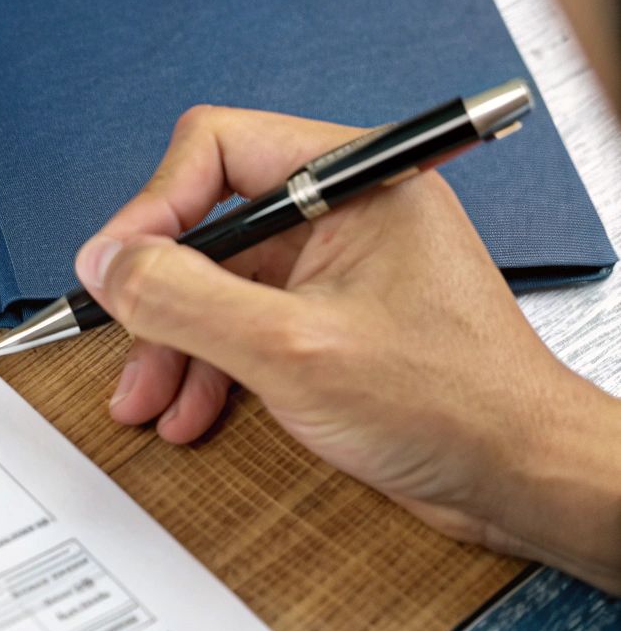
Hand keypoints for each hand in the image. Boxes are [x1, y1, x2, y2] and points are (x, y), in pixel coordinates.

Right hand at [78, 104, 620, 592]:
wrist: (521, 480)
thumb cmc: (455, 405)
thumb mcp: (292, 350)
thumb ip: (186, 299)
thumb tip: (109, 263)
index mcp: (355, 180)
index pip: (216, 150)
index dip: (154, 206)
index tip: (116, 266)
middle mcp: (342, 211)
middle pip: (207, 222)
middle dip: (157, 291)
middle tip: (120, 334)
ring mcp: (333, 268)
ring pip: (215, 282)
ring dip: (171, 341)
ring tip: (145, 396)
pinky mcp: (327, 320)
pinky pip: (240, 324)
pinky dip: (205, 365)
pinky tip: (187, 407)